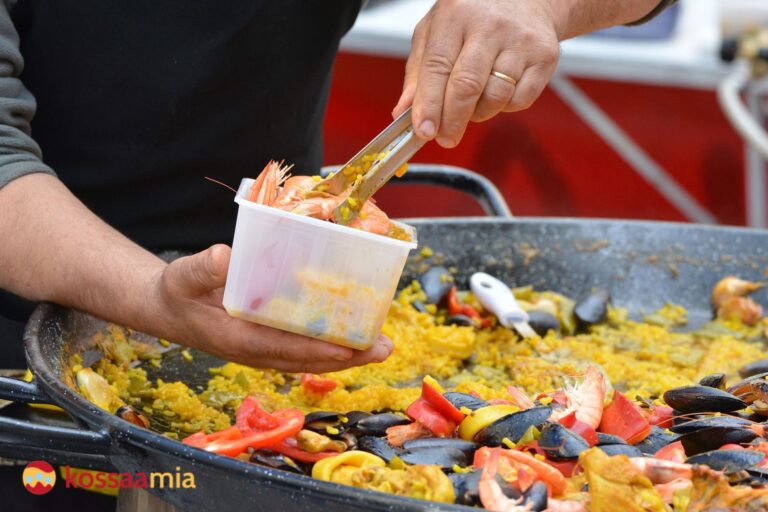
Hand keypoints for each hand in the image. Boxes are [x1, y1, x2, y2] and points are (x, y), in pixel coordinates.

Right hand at [150, 244, 393, 371]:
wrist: (166, 309)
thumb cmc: (176, 292)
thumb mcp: (183, 276)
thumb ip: (202, 268)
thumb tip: (224, 257)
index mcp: (238, 339)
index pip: (286, 348)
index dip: (319, 350)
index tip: (350, 348)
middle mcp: (256, 351)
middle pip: (309, 359)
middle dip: (348, 357)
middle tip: (384, 349)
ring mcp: (264, 349)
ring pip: (311, 358)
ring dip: (346, 355)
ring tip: (380, 346)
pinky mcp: (268, 342)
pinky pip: (304, 348)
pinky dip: (330, 344)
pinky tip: (352, 334)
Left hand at [393, 0, 561, 147]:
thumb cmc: (475, 16)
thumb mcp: (436, 32)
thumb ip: (418, 72)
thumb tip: (403, 111)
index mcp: (455, 16)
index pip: (437, 67)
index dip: (429, 105)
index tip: (423, 130)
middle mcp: (489, 26)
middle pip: (467, 86)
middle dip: (452, 121)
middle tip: (445, 138)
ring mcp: (520, 41)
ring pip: (494, 98)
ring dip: (478, 114)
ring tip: (471, 105)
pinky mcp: (544, 57)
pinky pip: (519, 100)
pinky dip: (504, 107)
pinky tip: (497, 92)